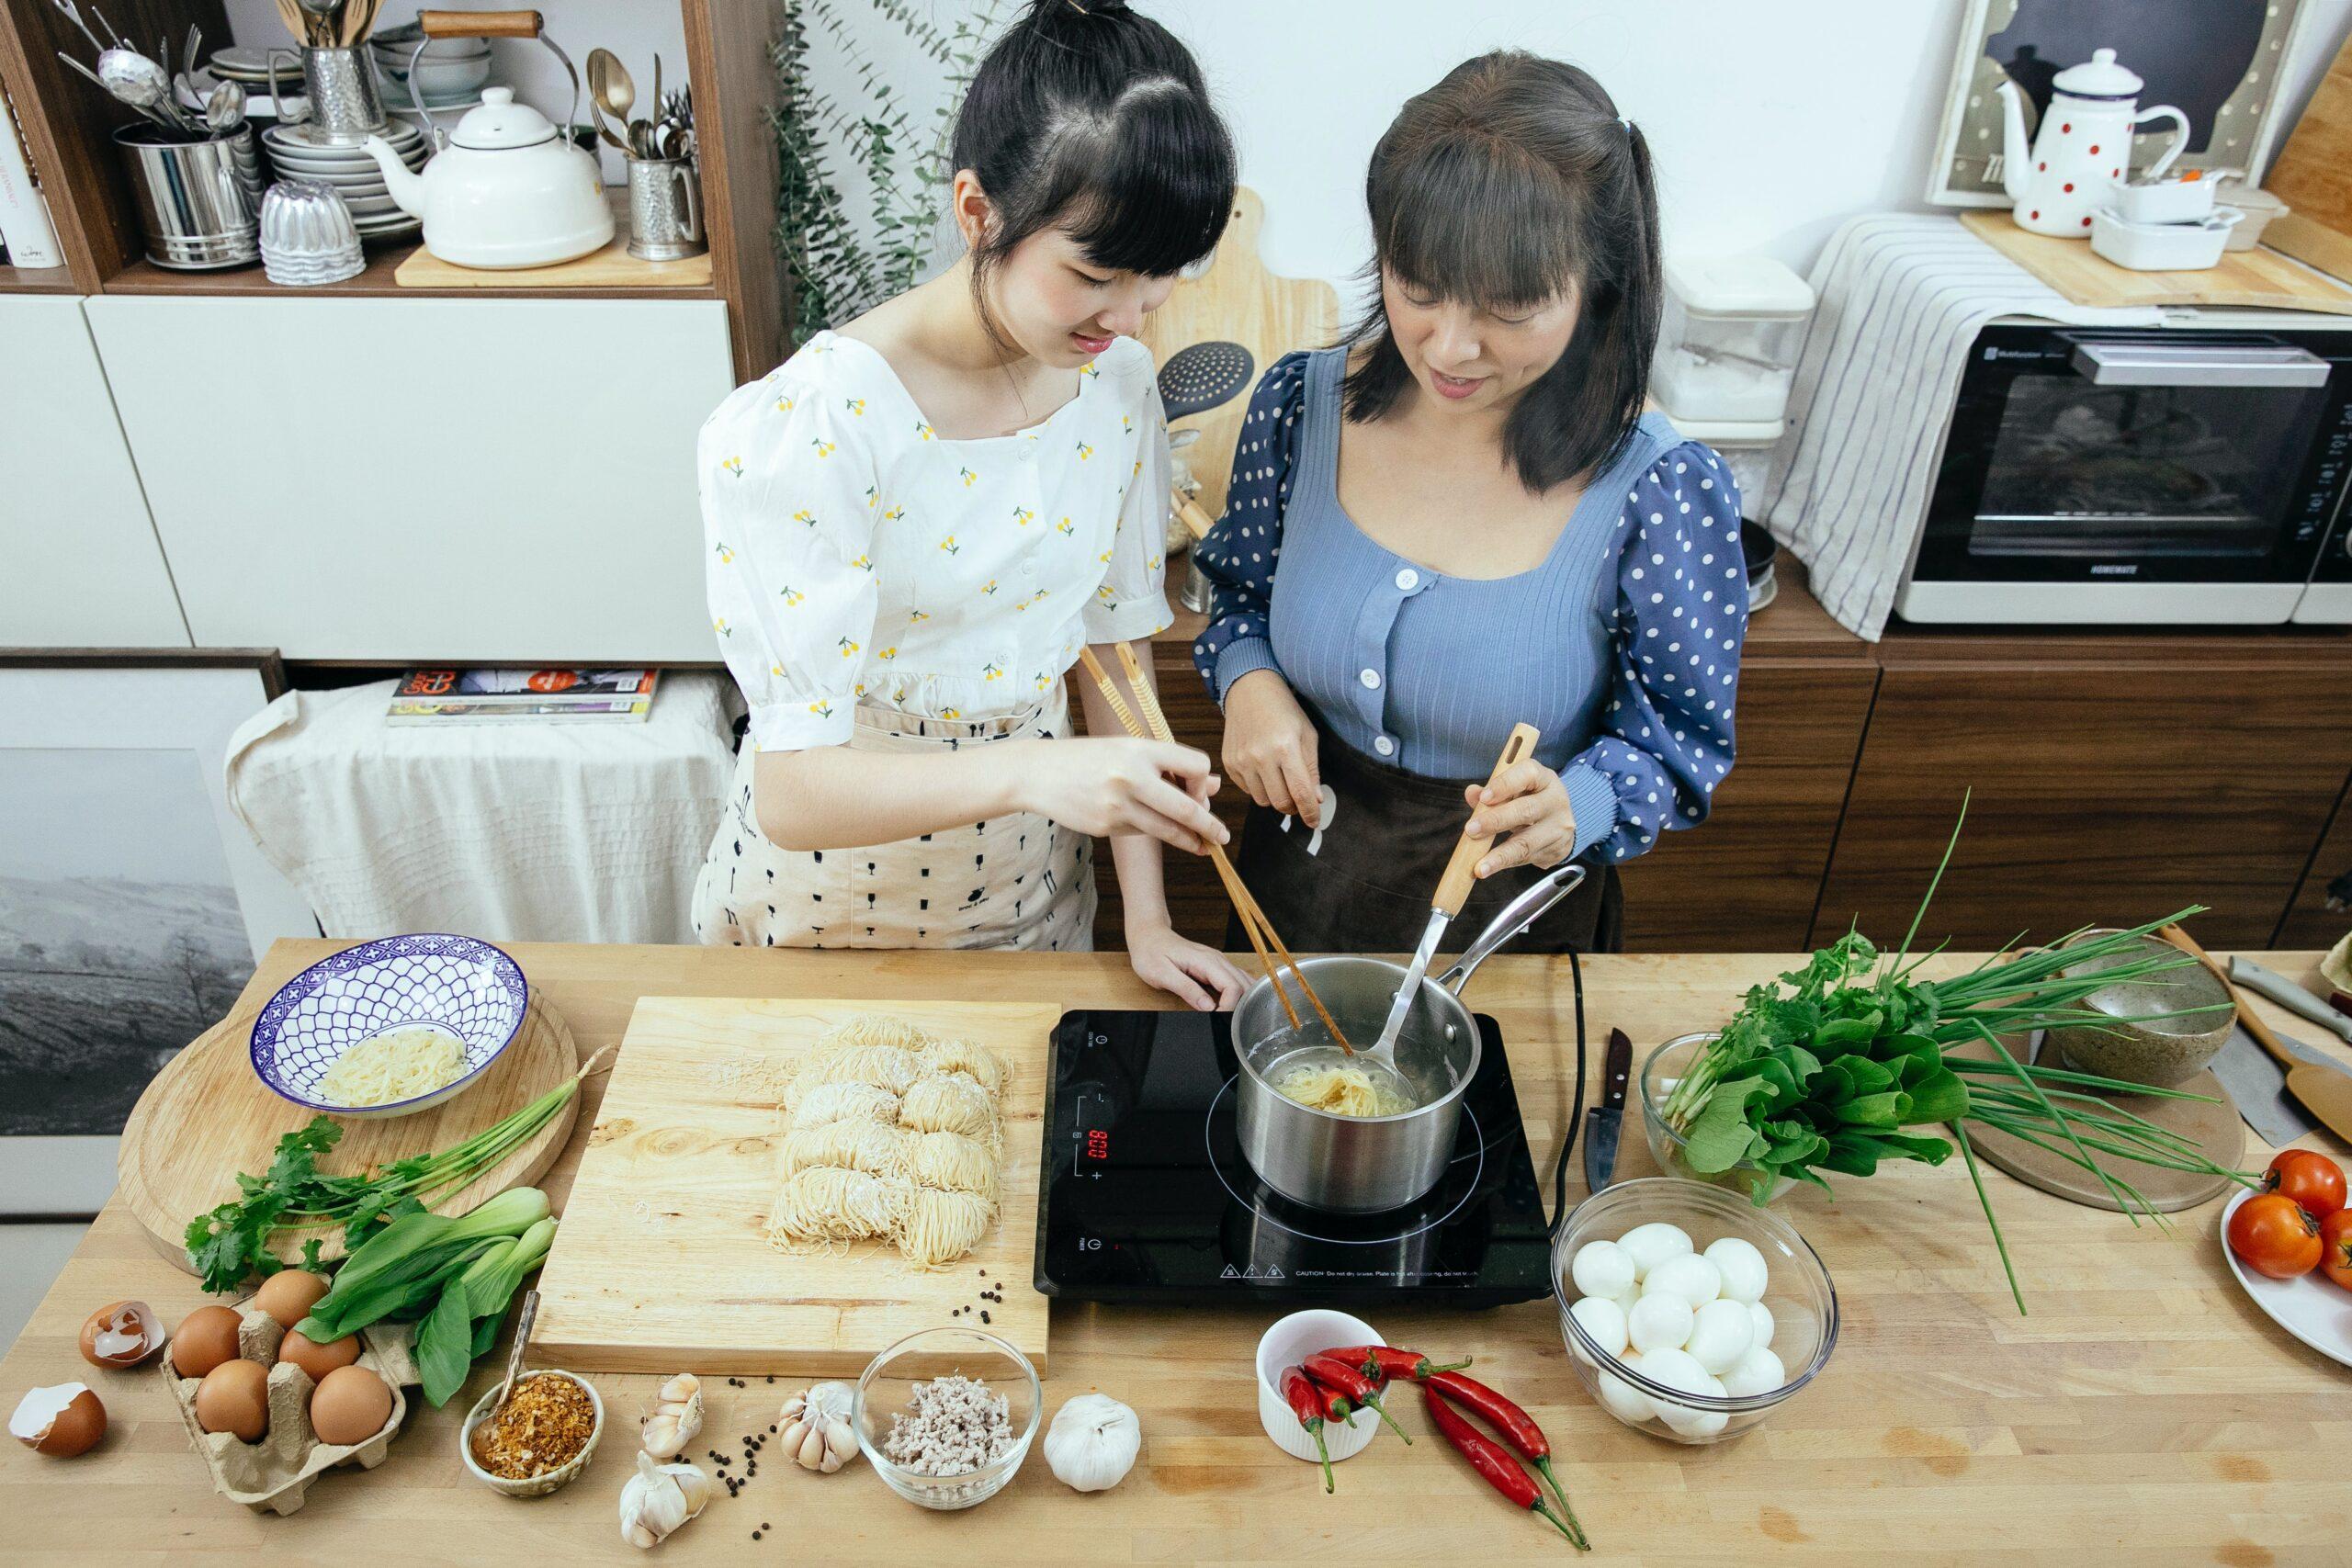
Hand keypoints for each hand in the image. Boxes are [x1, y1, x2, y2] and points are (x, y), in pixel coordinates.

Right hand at [1020, 737, 1229, 854]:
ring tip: (1202, 847)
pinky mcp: (1106, 826)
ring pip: (1167, 829)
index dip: (1203, 782)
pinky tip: (1148, 826)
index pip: (1195, 765)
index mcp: (1141, 749)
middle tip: (1222, 838)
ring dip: (1189, 840)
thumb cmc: (1088, 759)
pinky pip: (1140, 833)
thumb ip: (1170, 766)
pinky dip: (1150, 832)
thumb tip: (1213, 784)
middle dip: (1209, 826)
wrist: (1039, 773)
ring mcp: (1118, 804)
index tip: (1200, 791)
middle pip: (1187, 808)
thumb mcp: (1129, 751)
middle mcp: (1132, 776)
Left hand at [1126, 916, 1249, 1010]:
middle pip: (1243, 986)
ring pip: (1244, 982)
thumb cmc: (1151, 953)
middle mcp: (1217, 960)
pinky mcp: (1216, 966)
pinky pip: (1237, 979)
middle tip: (1223, 1022)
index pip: (1233, 987)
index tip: (1217, 1019)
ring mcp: (1219, 962)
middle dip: (1238, 1007)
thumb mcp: (1162, 974)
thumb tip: (1207, 1006)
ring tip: (1228, 1016)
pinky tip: (1232, 1004)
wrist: (1149, 936)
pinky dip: (1240, 993)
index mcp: (1206, 961)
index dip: (1229, 1007)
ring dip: (1242, 1000)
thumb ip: (1186, 989)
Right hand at [1221, 669, 1322, 825]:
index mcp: (1285, 748)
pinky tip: (1264, 770)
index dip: (1310, 812)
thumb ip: (1312, 769)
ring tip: (1281, 780)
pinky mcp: (1229, 763)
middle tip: (1299, 800)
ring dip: (1276, 798)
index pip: (1300, 793)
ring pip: (1262, 801)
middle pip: (1280, 803)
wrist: (1250, 691)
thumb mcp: (1307, 735)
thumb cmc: (1284, 711)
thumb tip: (1315, 799)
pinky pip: (1247, 790)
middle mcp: (1261, 757)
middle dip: (1294, 807)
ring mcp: (1242, 761)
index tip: (1314, 821)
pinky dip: (1259, 788)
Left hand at [1462, 760, 1574, 877]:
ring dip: (1500, 856)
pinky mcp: (1557, 850)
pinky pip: (1527, 859)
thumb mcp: (1516, 790)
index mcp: (1545, 779)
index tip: (1484, 797)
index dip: (1505, 784)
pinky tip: (1489, 868)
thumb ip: (1492, 791)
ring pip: (1527, 843)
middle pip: (1526, 810)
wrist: (1561, 821)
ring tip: (1480, 867)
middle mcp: (1556, 801)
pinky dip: (1505, 864)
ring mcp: (1559, 828)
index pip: (1528, 774)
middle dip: (1496, 821)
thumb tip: (1472, 793)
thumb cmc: (1530, 800)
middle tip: (1471, 830)